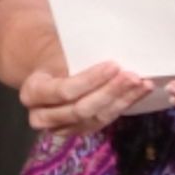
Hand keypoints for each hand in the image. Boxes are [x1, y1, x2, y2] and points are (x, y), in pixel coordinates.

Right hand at [19, 58, 152, 134]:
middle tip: (133, 76)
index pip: (64, 91)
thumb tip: (109, 43)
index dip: (91, 80)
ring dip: (121, 101)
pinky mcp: (80, 130)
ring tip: (142, 84)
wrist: (47, 70)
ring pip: (96, 119)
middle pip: (81, 109)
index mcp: (33, 92)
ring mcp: (62, 128)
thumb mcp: (57, 49)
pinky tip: (138, 93)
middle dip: (110, 92)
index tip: (114, 65)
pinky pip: (104, 121)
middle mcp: (42, 116)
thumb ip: (75, 54)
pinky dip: (123, 106)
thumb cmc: (54, 54)